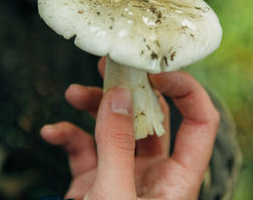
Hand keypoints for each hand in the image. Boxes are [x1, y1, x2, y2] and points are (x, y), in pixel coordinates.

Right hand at [40, 59, 219, 199]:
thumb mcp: (114, 196)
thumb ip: (117, 145)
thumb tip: (120, 96)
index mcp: (178, 176)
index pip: (200, 121)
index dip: (187, 90)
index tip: (156, 71)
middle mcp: (155, 171)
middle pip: (151, 116)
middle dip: (130, 89)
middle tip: (110, 66)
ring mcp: (124, 173)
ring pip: (116, 127)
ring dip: (95, 107)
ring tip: (74, 94)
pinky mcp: (96, 179)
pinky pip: (85, 148)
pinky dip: (68, 136)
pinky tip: (51, 132)